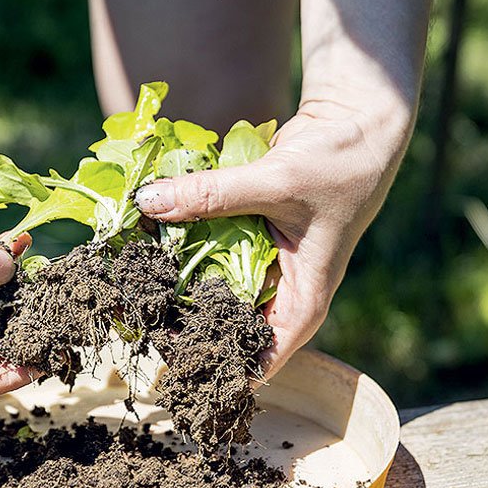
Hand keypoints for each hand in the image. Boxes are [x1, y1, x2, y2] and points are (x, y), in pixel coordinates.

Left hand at [135, 98, 410, 377]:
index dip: (215, 367)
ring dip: (174, 281)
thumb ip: (212, 194)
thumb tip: (147, 202)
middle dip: (183, 325)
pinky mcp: (247, 231)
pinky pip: (209, 246)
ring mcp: (262, 260)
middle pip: (226, 325)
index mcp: (302, 302)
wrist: (357, 120)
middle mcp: (281, 289)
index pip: (259, 360)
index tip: (168, 364)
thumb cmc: (339, 165)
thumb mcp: (277, 183)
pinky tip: (145, 240)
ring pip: (211, 284)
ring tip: (131, 284)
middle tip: (136, 320)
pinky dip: (182, 242)